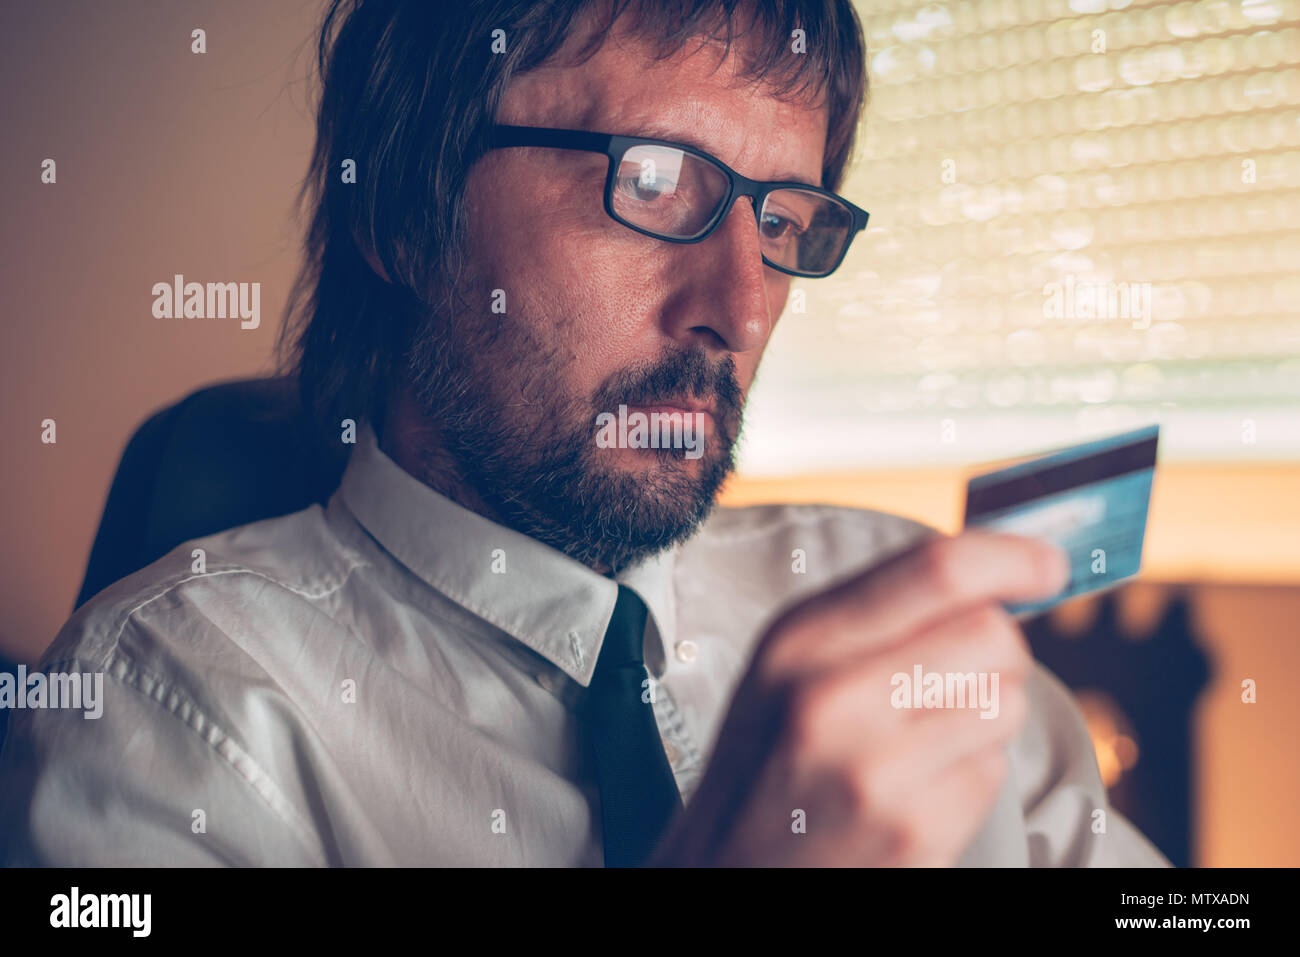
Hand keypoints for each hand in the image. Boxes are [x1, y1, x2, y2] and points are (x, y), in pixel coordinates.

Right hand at [648, 529, 1069, 866]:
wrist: (728, 866)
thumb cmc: (768, 757)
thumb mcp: (789, 663)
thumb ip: (876, 611)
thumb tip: (991, 572)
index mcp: (801, 639)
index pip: (938, 570)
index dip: (1012, 558)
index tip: (1046, 563)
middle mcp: (834, 698)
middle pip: (992, 634)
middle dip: (998, 648)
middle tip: (963, 671)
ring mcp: (877, 771)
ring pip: (1007, 701)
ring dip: (985, 714)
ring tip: (925, 736)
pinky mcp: (916, 831)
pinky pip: (994, 771)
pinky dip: (971, 773)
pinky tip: (919, 783)